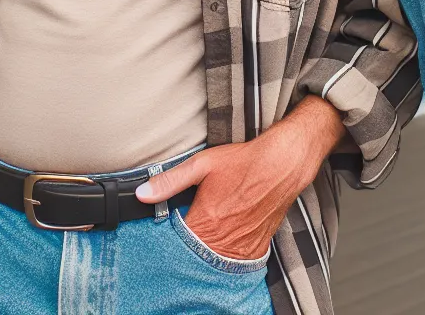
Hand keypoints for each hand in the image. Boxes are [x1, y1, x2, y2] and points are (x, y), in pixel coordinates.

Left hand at [135, 96, 343, 260]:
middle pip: (195, 256)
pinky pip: (236, 261)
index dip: (170, 238)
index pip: (177, 244)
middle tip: (187, 231)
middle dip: (187, 247)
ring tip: (205, 234)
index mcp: (206, 221)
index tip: (168, 229)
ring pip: (215, 262)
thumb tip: (142, 193)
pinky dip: (228, 255)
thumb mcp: (202, 164)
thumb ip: (170, 180)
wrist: (282, 165)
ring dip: (207, 253)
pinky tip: (224, 239)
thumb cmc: (243, 162)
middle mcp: (223, 239)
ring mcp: (241, 246)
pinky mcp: (256, 247)